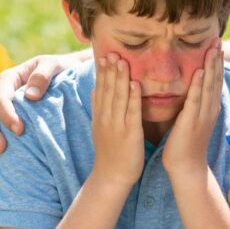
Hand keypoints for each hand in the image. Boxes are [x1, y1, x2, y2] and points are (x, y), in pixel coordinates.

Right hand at [0, 52, 81, 159]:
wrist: (69, 73)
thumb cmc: (61, 68)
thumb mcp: (54, 65)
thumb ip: (43, 75)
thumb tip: (31, 96)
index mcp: (10, 78)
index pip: (1, 98)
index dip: (7, 114)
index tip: (19, 130)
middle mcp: (3, 92)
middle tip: (3, 149)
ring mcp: (5, 107)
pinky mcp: (10, 118)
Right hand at [90, 55, 143, 188]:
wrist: (111, 177)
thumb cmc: (109, 153)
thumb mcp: (99, 128)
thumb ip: (98, 108)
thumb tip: (94, 90)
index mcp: (100, 116)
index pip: (100, 89)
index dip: (102, 72)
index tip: (104, 54)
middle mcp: (106, 118)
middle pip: (107, 90)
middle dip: (110, 70)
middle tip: (112, 50)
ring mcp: (117, 126)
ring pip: (118, 98)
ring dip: (120, 78)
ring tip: (122, 61)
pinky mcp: (129, 134)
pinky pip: (131, 113)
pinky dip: (133, 98)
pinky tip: (135, 84)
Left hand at [162, 42, 222, 183]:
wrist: (186, 167)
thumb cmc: (185, 144)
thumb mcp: (192, 120)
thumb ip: (192, 104)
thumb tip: (190, 91)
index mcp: (209, 108)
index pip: (215, 81)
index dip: (217, 63)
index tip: (217, 45)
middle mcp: (209, 109)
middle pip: (215, 80)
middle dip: (217, 59)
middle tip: (219, 39)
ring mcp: (202, 115)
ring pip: (209, 86)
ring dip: (211, 66)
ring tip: (214, 49)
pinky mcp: (191, 121)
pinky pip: (195, 99)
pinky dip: (198, 84)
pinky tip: (200, 71)